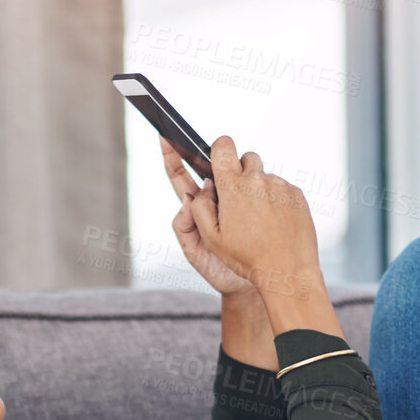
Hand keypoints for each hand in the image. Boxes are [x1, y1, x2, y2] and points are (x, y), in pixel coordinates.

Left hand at [161, 137, 255, 297]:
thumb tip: (188, 201)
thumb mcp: (194, 253)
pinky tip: (254, 180)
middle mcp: (213, 200)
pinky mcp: (253, 202)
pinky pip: (250, 185)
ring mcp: (234, 199)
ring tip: (235, 168)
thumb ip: (185, 229)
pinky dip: (251, 180)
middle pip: (206, 168)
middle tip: (210, 140)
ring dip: (232, 167)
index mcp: (195, 209)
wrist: (250, 284)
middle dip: (206, 151)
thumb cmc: (218, 270)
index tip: (164, 135)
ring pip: (230, 173)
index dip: (172, 156)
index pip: (180, 177)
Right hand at [185, 135, 322, 297]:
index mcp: (233, 187)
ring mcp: (280, 185)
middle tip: (239, 201)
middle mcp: (258, 180)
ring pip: (264, 177)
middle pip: (246, 158)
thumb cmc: (248, 257)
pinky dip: (276, 201)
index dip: (219, 150)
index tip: (220, 161)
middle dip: (240, 174)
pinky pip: (282, 189)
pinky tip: (274, 223)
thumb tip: (203, 186)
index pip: (223, 145)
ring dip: (259, 190)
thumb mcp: (211, 238)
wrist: (287, 270)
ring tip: (259, 220)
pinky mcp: (296, 194)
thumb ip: (199, 207)